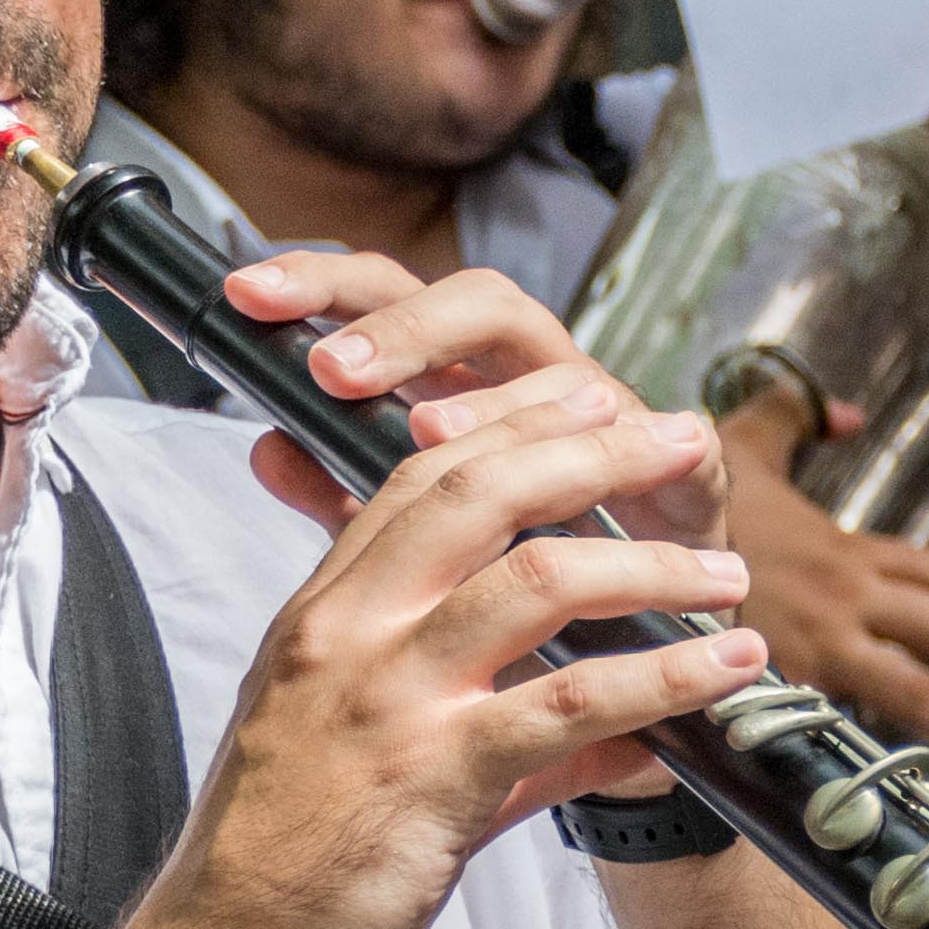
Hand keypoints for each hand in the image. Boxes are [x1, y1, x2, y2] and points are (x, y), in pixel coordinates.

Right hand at [124, 254, 761, 928]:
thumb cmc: (283, 869)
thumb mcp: (370, 765)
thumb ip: (494, 731)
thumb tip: (610, 734)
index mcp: (322, 616)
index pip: (421, 477)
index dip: (517, 427)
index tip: (593, 406)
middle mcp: (349, 635)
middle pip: (485, 492)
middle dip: (596, 454)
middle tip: (677, 441)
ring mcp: (390, 699)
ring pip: (540, 579)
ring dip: (654, 565)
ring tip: (728, 576)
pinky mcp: (434, 774)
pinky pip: (570, 702)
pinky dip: (662, 676)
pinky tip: (721, 667)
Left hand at [244, 253, 722, 537]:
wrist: (641, 641)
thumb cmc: (526, 572)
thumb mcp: (416, 537)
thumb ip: (345, 488)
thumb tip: (263, 449)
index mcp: (463, 373)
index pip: (389, 298)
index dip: (321, 287)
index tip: (244, 295)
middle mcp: (535, 373)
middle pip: (475, 300)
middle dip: (402, 327)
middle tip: (336, 371)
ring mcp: (612, 407)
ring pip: (557, 360)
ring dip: (488, 396)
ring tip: (426, 434)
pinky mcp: (684, 461)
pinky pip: (658, 435)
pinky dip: (620, 447)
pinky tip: (575, 469)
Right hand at [709, 384, 928, 790]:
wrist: (624, 542)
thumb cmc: (680, 504)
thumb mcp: (741, 443)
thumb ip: (796, 418)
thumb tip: (844, 410)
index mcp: (850, 551)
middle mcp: (849, 595)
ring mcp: (819, 641)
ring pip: (917, 686)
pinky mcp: (783, 682)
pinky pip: (850, 724)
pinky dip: (880, 755)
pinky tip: (899, 785)